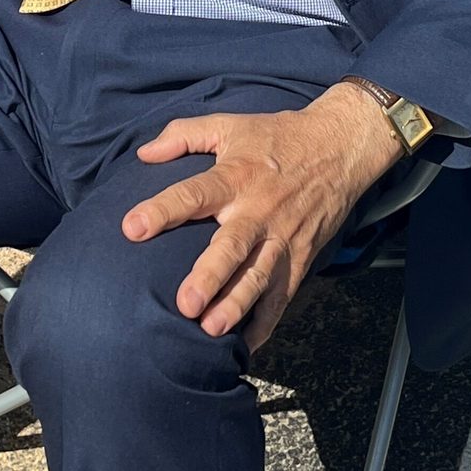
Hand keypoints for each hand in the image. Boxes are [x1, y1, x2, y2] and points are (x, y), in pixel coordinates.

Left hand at [123, 83, 402, 351]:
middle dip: (210, 276)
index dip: (162, 209)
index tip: (131, 228)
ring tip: (211, 330)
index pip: (193, 193)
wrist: (340, 147)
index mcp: (235, 176)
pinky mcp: (301, 258)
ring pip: (258, 277)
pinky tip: (246, 346)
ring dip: (236, 305)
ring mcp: (282, 237)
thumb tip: (142, 153)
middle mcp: (258, 210)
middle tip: (185, 304)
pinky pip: (283, 295)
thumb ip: (183, 135)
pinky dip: (266, 323)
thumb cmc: (277, 136)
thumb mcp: (230, 125)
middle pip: (232, 246)